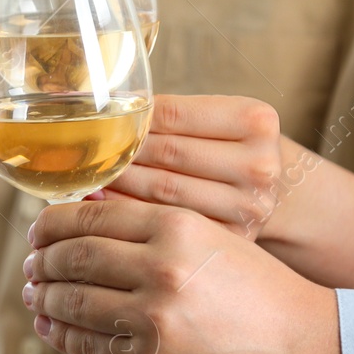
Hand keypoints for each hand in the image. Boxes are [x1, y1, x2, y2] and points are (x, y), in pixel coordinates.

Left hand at [21, 198, 345, 353]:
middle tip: (31, 266)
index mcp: (177, 226)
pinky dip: (61, 336)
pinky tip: (51, 328)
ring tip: (34, 295)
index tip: (38, 231)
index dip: (50, 224)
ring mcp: (155, 320)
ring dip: (43, 299)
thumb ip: (157, 229)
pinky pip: (89, 347)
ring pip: (73, 303)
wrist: (310, 351)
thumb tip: (89, 219)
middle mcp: (162, 268)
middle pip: (72, 257)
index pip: (89, 215)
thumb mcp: (215, 238)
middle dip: (40, 262)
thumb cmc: (263, 292)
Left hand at [99, 95, 290, 240]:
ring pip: (164, 189)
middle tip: (84, 153)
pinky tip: (107, 206)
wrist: (269, 188)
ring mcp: (249, 206)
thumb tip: (100, 118)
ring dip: (119, 182)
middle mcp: (259, 165)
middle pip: (168, 153)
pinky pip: (168, 221)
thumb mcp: (216, 118)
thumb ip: (171, 114)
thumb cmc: (227, 145)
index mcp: (256, 121)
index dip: (130, 119)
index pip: (173, 115)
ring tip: (90, 176)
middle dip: (120, 151)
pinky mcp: (234, 239)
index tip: (98, 122)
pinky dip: (130, 212)